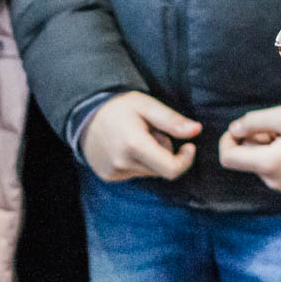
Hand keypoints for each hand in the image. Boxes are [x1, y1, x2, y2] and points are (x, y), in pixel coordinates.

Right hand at [79, 91, 201, 181]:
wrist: (84, 114)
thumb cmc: (119, 107)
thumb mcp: (146, 105)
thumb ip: (172, 120)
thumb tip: (196, 130)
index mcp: (134, 144)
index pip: (171, 169)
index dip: (185, 161)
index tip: (188, 146)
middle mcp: (122, 163)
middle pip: (160, 169)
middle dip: (164, 152)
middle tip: (151, 132)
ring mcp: (113, 172)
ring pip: (148, 172)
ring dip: (150, 158)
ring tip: (135, 138)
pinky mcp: (108, 176)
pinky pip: (134, 173)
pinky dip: (136, 162)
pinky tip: (124, 147)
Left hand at [218, 105, 280, 197]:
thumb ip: (253, 121)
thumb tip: (233, 130)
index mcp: (268, 163)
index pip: (228, 158)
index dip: (226, 142)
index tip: (237, 130)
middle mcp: (272, 181)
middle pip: (246, 160)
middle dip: (253, 143)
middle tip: (276, 131)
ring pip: (261, 166)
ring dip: (267, 151)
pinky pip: (274, 174)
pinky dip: (278, 161)